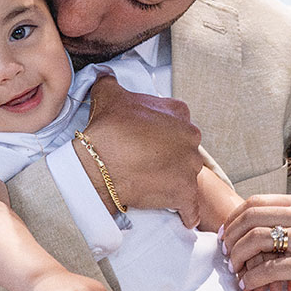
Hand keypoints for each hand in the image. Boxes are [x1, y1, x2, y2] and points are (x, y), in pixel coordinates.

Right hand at [81, 75, 203, 226]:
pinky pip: (191, 207)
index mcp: (179, 112)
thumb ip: (110, 80)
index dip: (161, 135)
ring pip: (187, 176)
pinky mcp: (185, 193)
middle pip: (184, 150)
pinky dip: (187, 213)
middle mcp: (190, 137)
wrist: (99, 164)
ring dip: (175, 183)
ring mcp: (189, 166)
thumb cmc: (106, 130)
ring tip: (155, 188)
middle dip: (171, 158)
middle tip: (149, 166)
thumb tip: (104, 74)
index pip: (177, 124)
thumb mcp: (108, 94)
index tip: (149, 144)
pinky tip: (182, 217)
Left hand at [222, 193, 290, 290]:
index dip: (234, 219)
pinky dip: (253, 279)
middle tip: (225, 254)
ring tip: (235, 271)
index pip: (255, 202)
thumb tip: (264, 226)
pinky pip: (270, 269)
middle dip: (230, 238)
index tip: (226, 235)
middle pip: (250, 218)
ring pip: (255, 241)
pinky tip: (249, 287)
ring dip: (238, 257)